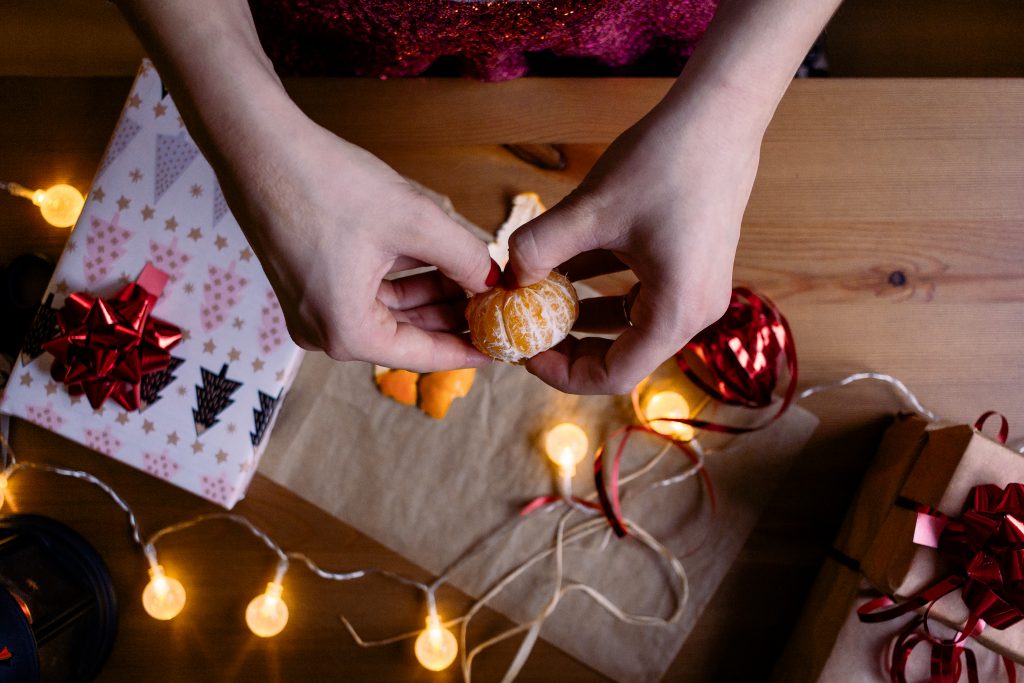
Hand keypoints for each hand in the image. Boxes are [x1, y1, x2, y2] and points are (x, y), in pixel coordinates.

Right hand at [220, 113, 497, 370]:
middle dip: (454, 317)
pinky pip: (369, 292)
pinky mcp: (311, 282)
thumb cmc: (325, 183)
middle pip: (407, 334)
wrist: (258, 145)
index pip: (424, 354)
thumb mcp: (413, 220)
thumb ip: (463, 256)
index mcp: (347, 332)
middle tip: (498, 306)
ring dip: (433, 295)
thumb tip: (493, 280)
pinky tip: (441, 262)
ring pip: (391, 310)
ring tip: (478, 279)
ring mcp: (313, 308)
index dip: (470, 349)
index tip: (504, 348)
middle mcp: (325, 331)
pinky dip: (405, 278)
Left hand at [506, 91, 760, 393]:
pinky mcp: (690, 264)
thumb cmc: (665, 161)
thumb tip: (504, 279)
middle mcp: (694, 311)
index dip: (561, 372)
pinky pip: (639, 292)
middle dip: (568, 344)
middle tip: (524, 327)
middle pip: (621, 354)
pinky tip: (563, 268)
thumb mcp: (591, 210)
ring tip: (536, 299)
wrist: (720, 112)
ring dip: (581, 315)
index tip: (522, 351)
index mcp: (677, 313)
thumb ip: (539, 249)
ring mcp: (696, 289)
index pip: (613, 375)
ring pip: (628, 322)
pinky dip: (601, 286)